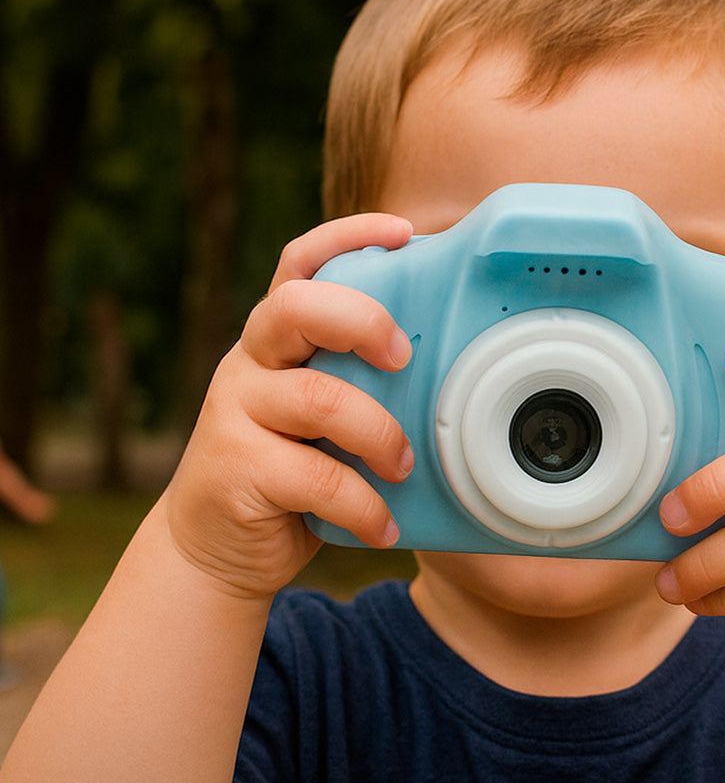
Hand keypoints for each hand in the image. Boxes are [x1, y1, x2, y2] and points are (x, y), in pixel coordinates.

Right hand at [161, 214, 415, 598]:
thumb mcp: (323, 421)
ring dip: (380, 434)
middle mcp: (250, 361)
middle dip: (363, 321)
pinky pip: (318, 477)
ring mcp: (234, 412)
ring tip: (403, 465)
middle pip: (297, 307)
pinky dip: (364, 505)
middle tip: (403, 360)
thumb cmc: (290, 474)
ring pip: (319, 398)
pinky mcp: (236, 468)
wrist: (213, 549)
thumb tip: (453, 378)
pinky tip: (383, 525)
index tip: (404, 232)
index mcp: (277, 339)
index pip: (300, 264)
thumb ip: (360, 388)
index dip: (348, 236)